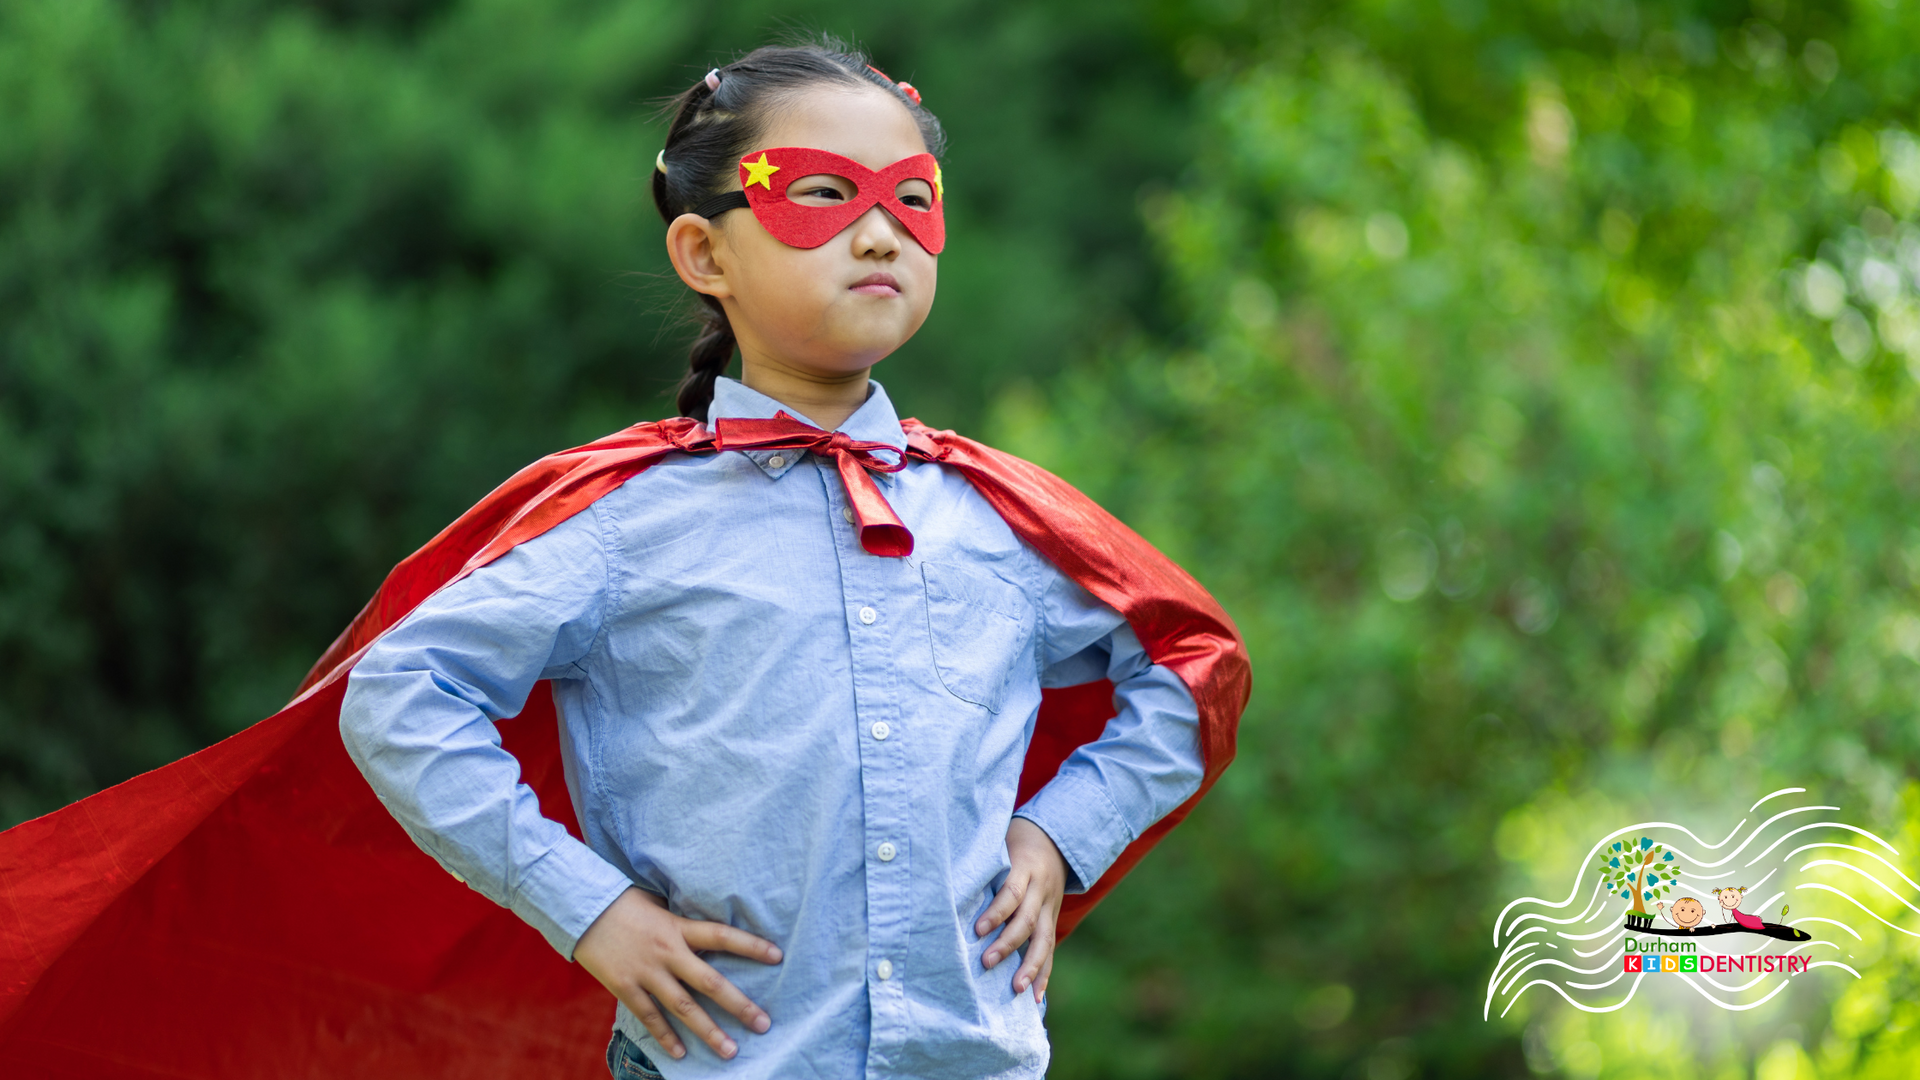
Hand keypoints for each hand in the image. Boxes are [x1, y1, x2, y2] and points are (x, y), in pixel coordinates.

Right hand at [574, 887, 782, 1060]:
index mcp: (678, 928)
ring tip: (730, 1051)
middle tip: (763, 1024)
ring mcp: (646, 973)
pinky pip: (649, 1016)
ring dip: (708, 1031)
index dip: (751, 946)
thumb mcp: (659, 905)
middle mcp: (667, 952)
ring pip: (683, 1007)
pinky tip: (681, 1054)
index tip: (777, 956)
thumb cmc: (624, 902)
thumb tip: (706, 932)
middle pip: (710, 983)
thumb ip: (682, 922)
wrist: (581, 907)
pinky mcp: (625, 987)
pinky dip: (665, 1036)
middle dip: (739, 1005)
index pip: (722, 936)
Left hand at [974, 817, 1068, 1001]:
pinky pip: (1051, 948)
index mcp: (1025, 867)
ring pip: (1044, 939)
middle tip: (986, 963)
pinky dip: (1044, 972)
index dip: (996, 912)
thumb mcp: (999, 844)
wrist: (1056, 839)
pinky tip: (1034, 995)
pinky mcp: (1053, 918)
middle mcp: (1041, 889)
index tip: (977, 930)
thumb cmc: (1014, 841)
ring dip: (1030, 966)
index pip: (1012, 893)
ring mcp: (1051, 906)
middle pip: (1027, 920)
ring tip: (1016, 989)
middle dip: (1007, 944)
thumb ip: (982, 864)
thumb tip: (944, 884)